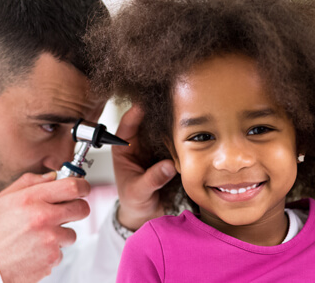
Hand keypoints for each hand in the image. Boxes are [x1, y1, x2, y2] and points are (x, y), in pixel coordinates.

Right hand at [0, 172, 90, 282]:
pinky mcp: (52, 256)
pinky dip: (54, 250)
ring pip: (72, 232)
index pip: (72, 186)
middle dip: (79, 208)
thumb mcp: (6, 197)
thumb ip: (30, 181)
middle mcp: (43, 217)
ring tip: (42, 234)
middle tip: (70, 210)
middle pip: (82, 208)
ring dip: (62, 233)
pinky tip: (38, 248)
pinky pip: (63, 249)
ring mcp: (50, 238)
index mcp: (32, 199)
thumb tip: (53, 176)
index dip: (83, 185)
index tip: (83, 188)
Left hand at [113, 106, 176, 230]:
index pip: (126, 125)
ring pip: (161, 127)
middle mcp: (138, 143)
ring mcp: (154, 146)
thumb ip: (152, 179)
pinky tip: (191, 128)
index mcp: (123, 149)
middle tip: (169, 101)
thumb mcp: (139, 192)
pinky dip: (181, 134)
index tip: (145, 104)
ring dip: (170, 120)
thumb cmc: (134, 201)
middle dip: (156, 111)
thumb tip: (169, 166)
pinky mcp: (168, 151)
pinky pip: (174, 138)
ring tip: (182, 111)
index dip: (135, 113)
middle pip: (146, 120)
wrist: (145, 213)